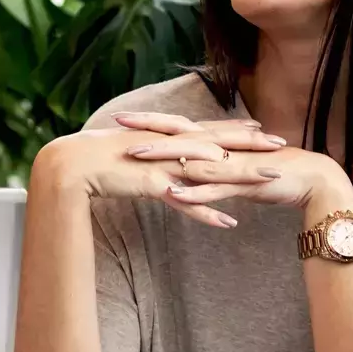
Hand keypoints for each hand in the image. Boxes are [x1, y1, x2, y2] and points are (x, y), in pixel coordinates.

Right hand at [36, 112, 284, 228]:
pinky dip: (207, 212)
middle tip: (283, 144)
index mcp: (162, 136)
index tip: (259, 129)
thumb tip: (153, 157)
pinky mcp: (153, 184)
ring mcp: (162, 164)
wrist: (69, 163)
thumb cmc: (92, 158)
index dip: (233, 129)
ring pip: (211, 169)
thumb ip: (145, 153)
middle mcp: (167, 146)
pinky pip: (186, 201)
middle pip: (218, 143)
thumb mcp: (126, 152)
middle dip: (251, 145)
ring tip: (271, 178)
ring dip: (242, 174)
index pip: (205, 130)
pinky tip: (228, 223)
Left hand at [117, 113, 347, 221]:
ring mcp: (233, 163)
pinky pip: (216, 188)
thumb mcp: (233, 167)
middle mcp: (223, 147)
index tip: (121, 117)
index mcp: (218, 141)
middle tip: (117, 123)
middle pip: (179, 133)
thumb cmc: (271, 173)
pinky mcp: (246, 182)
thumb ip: (209, 164)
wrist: (314, 181)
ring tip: (135, 155)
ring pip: (192, 158)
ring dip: (164, 156)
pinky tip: (173, 193)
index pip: (178, 125)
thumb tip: (185, 165)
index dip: (150, 120)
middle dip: (148, 128)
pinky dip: (195, 191)